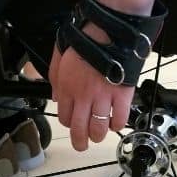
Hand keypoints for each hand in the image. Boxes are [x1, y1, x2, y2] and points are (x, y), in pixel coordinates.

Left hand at [49, 23, 134, 151]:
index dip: (69, 123)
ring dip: (98, 135)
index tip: (73, 122)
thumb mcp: (60, 54)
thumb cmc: (86, 38)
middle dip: (80, 142)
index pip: (65, 117)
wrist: (109, 30)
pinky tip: (116, 122)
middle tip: (82, 145)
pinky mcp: (122, 95)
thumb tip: (57, 96)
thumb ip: (55, 76)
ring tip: (99, 135)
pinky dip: (118, 124)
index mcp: (67, 86)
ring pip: (99, 128)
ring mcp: (103, 97)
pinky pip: (120, 118)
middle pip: (80, 129)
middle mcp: (84, 96)